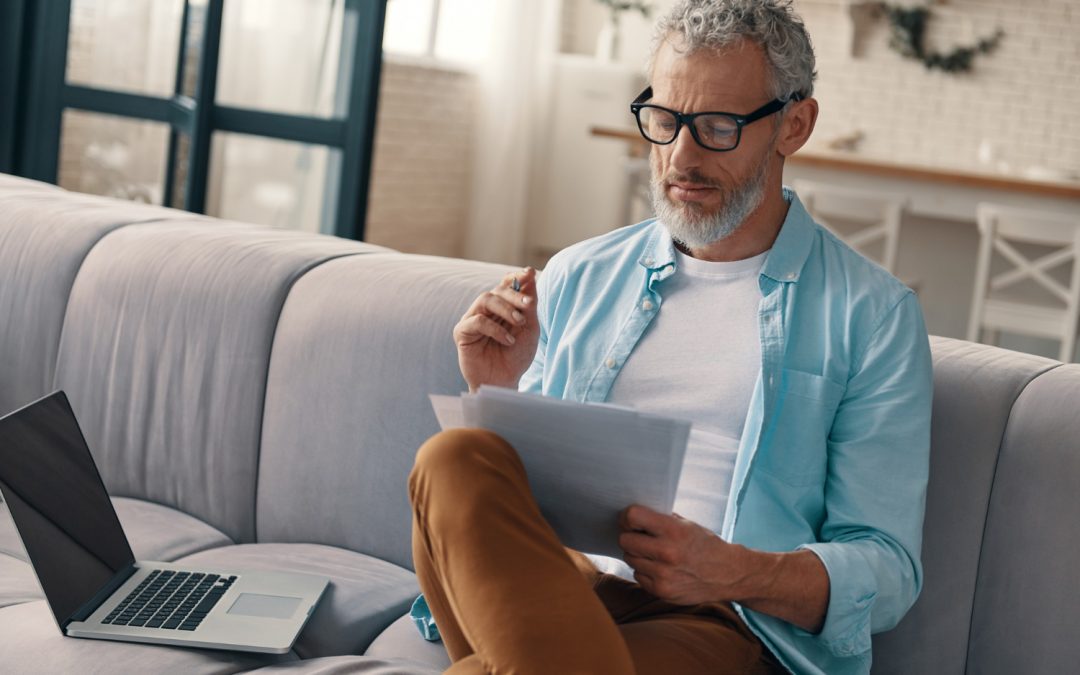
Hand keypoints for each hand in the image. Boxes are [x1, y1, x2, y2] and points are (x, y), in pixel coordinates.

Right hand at [454, 267, 539, 391]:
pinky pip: (476, 321)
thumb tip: (530, 273)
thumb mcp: (529, 328)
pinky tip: (508, 340)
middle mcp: (485, 311)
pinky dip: (495, 328)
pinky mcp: (462, 333)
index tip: (529, 273)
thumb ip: (529, 303)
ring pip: (485, 299)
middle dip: (515, 295)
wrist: (505, 382)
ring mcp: (472, 320)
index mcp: (501, 307)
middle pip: (497, 290)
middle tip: (529, 305)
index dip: (516, 276)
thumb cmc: (517, 356)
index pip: (505, 284)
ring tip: (519, 322)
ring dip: (505, 308)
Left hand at [618, 505, 829, 631]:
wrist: (728, 575)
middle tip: (640, 537)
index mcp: (674, 531)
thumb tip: (632, 516)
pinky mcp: (662, 591)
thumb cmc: (706, 545)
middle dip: (630, 536)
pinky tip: (660, 568)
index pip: (632, 516)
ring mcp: (663, 575)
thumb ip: (661, 520)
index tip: (629, 520)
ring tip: (654, 553)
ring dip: (638, 555)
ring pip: (630, 559)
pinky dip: (645, 571)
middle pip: (625, 540)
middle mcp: (667, 553)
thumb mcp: (688, 525)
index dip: (627, 517)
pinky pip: (638, 576)